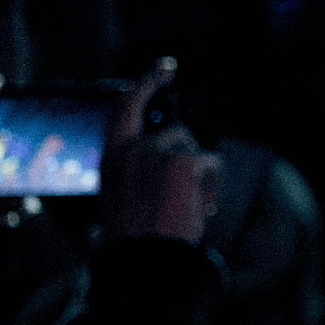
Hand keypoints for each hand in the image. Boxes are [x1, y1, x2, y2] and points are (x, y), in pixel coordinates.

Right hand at [99, 60, 218, 244]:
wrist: (144, 259)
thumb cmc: (138, 236)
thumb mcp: (130, 195)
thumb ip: (144, 168)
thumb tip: (179, 147)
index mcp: (113, 157)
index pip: (127, 107)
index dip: (147, 82)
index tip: (165, 65)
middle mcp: (132, 149)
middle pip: (179, 135)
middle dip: (190, 160)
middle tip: (184, 198)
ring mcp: (157, 152)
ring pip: (196, 150)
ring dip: (200, 176)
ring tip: (186, 207)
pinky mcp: (182, 160)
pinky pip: (211, 163)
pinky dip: (212, 185)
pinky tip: (197, 206)